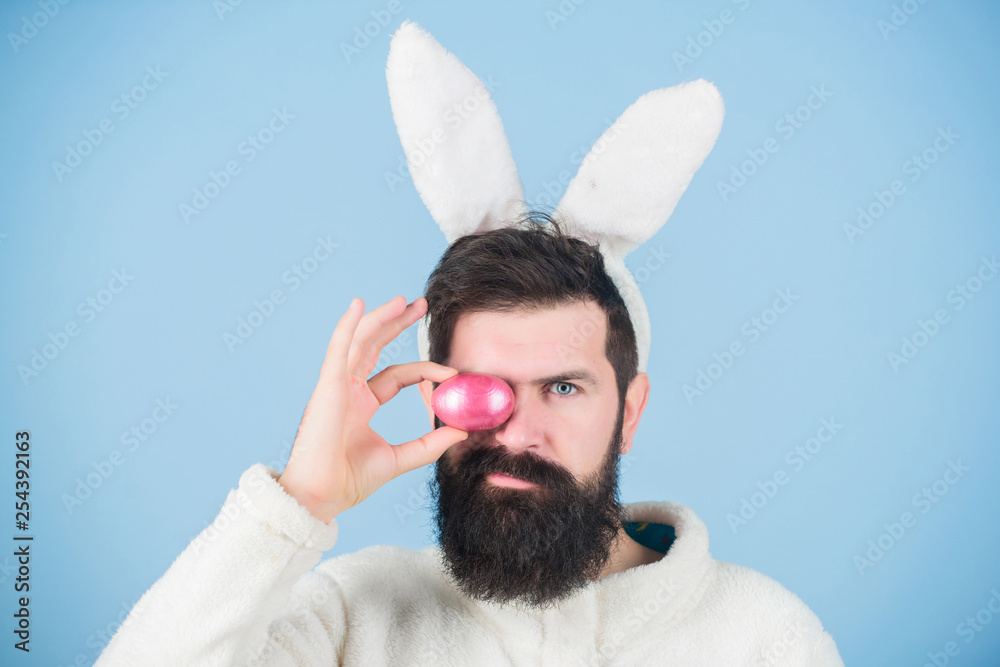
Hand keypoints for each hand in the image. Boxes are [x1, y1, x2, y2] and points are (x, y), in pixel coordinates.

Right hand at [277, 295, 466, 522]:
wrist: (321, 497)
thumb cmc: (349, 482)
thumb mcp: (398, 459)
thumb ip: (429, 444)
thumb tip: (462, 432)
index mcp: (362, 405)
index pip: (397, 375)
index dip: (424, 371)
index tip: (452, 372)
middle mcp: (348, 390)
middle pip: (376, 346)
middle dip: (397, 324)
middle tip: (420, 305)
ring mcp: (336, 386)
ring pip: (360, 341)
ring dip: (380, 319)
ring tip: (402, 301)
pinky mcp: (327, 387)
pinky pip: (339, 350)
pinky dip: (348, 326)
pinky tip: (359, 305)